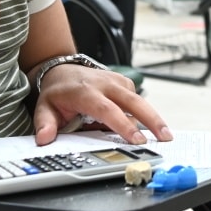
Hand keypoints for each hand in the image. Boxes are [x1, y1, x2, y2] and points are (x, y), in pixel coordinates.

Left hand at [32, 64, 172, 145]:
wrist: (62, 70)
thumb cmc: (57, 93)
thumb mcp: (44, 108)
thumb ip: (45, 124)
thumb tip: (45, 139)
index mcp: (86, 92)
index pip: (108, 110)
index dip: (124, 125)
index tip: (137, 140)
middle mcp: (105, 84)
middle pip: (134, 102)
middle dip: (152, 120)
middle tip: (165, 138)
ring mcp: (117, 81)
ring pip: (139, 101)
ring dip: (153, 118)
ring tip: (166, 136)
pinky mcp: (124, 83)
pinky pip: (137, 100)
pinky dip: (145, 113)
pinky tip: (151, 126)